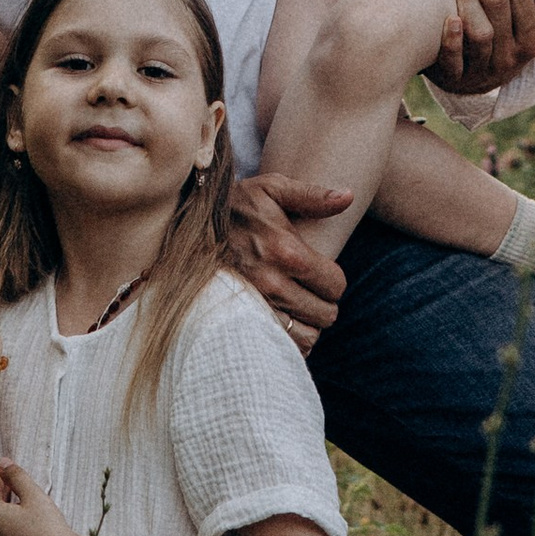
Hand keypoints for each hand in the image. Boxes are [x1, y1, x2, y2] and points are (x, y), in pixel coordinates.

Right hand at [229, 169, 352, 345]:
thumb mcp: (271, 189)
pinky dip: (288, 339)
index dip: (333, 280)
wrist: (186, 229)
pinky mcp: (241, 322)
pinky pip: (281, 345)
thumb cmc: (234, 207)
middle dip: (323, 303)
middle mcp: (273, 283)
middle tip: (310, 290)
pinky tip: (283, 320)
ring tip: (298, 307)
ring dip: (308, 324)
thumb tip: (348, 197)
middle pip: (325, 314)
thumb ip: (312, 195)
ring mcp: (257, 306)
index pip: (335, 284)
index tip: (322, 273)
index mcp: (287, 250)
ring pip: (307, 336)